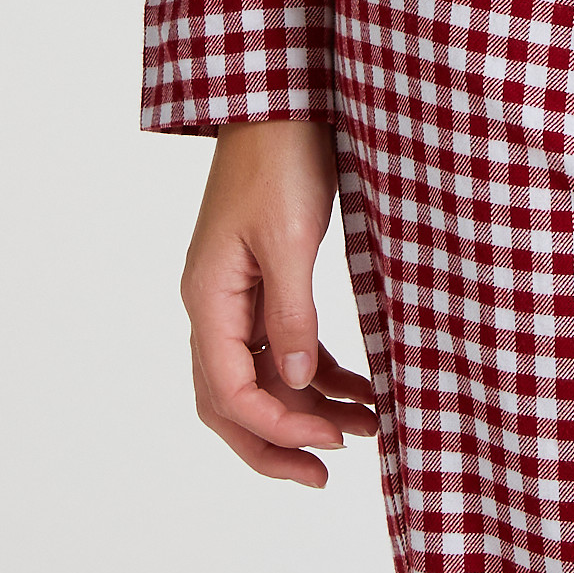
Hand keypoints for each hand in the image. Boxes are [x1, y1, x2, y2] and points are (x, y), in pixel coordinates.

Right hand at [181, 119, 378, 487]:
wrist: (280, 98)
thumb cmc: (280, 158)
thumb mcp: (291, 237)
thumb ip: (292, 314)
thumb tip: (299, 385)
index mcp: (209, 297)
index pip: (231, 391)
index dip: (278, 427)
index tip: (330, 442)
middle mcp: (213, 304)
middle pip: (232, 400)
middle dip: (277, 442)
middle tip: (326, 474)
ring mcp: (236, 293)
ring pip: (262, 375)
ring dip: (306, 407)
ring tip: (364, 429)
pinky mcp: (263, 278)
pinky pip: (283, 343)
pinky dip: (316, 370)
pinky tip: (356, 387)